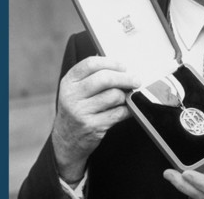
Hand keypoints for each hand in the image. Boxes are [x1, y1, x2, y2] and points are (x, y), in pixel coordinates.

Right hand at [51, 56, 140, 181]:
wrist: (66, 140)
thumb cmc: (77, 109)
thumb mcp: (76, 91)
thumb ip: (92, 77)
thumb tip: (120, 68)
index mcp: (68, 82)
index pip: (91, 64)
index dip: (111, 63)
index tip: (123, 66)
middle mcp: (72, 96)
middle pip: (105, 78)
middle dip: (125, 78)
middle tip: (136, 80)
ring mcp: (81, 112)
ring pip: (114, 95)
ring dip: (124, 97)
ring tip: (122, 99)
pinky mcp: (92, 126)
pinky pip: (119, 113)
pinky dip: (126, 110)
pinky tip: (124, 110)